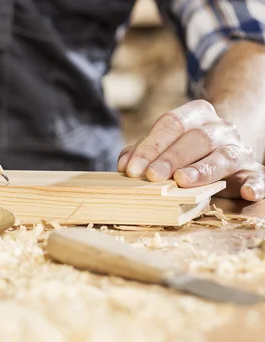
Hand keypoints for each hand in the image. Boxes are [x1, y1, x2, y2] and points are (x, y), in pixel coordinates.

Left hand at [117, 100, 264, 200]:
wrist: (223, 150)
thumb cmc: (183, 150)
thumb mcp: (162, 145)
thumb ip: (143, 152)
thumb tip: (124, 164)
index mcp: (197, 114)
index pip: (173, 123)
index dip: (151, 145)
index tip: (133, 168)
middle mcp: (221, 128)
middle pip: (197, 138)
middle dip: (172, 158)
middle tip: (152, 177)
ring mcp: (239, 149)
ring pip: (224, 156)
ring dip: (203, 170)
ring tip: (183, 181)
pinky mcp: (252, 172)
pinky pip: (258, 178)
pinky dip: (254, 185)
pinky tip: (246, 194)